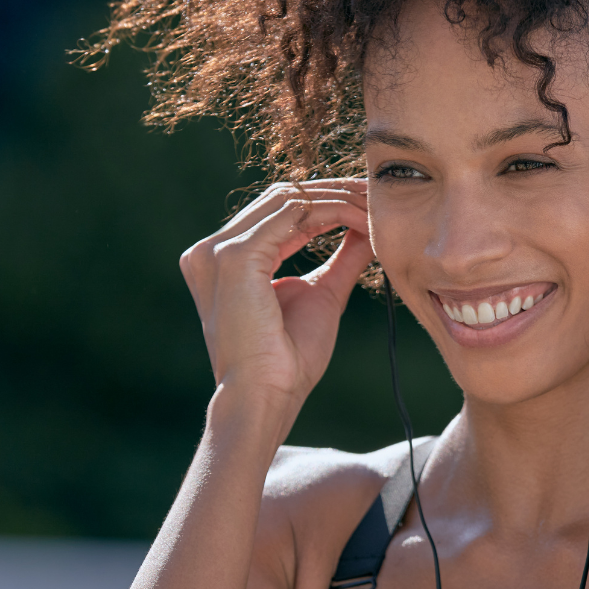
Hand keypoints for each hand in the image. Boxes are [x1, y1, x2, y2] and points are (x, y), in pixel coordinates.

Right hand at [179, 179, 372, 409]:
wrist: (266, 395)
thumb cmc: (288, 360)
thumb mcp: (322, 295)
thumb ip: (341, 259)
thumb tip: (366, 229)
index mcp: (223, 260)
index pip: (276, 212)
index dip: (324, 203)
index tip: (367, 204)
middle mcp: (211, 250)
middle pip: (281, 197)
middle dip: (334, 192)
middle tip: (377, 196)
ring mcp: (218, 250)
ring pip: (289, 199)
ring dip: (339, 199)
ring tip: (375, 209)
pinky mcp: (235, 256)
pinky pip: (294, 214)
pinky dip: (334, 212)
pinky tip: (364, 221)